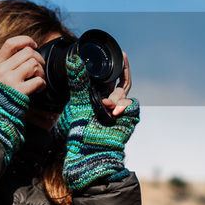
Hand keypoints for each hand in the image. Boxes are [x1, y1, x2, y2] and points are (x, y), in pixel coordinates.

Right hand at [0, 35, 46, 99]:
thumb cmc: (4, 93)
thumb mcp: (1, 75)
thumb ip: (11, 63)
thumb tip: (30, 49)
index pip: (10, 43)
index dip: (25, 40)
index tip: (33, 45)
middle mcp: (3, 70)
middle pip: (27, 52)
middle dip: (39, 58)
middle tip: (40, 67)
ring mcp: (10, 80)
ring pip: (34, 64)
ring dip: (41, 71)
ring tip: (38, 78)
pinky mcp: (19, 91)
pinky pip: (38, 80)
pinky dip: (42, 84)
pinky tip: (39, 88)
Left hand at [61, 52, 139, 189]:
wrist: (88, 152)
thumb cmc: (80, 131)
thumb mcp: (77, 101)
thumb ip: (77, 80)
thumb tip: (73, 59)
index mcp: (101, 96)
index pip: (113, 78)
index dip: (119, 67)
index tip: (122, 53)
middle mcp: (112, 102)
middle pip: (123, 82)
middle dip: (121, 74)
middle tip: (123, 58)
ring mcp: (122, 111)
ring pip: (125, 93)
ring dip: (115, 96)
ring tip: (104, 105)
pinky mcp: (130, 119)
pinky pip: (132, 105)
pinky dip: (123, 106)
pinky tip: (113, 111)